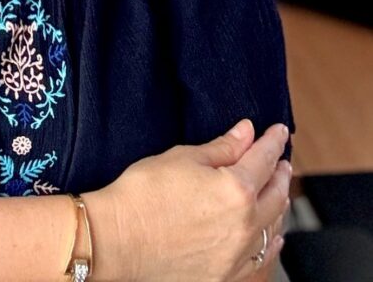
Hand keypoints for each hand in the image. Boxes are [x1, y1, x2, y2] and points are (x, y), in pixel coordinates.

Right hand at [85, 119, 290, 281]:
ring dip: (280, 205)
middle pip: (276, 194)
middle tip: (281, 159)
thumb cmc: (143, 194)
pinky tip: (274, 236)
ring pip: (274, 227)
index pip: (263, 159)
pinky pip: (262, 259)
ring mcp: (238, 255)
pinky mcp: (227, 276)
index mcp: (236, 189)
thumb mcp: (182, 158)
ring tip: (279, 190)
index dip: (272, 141)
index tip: (279, 131)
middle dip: (281, 172)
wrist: (118, 240)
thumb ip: (222, 147)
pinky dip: (272, 243)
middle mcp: (245, 225)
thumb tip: (246, 132)